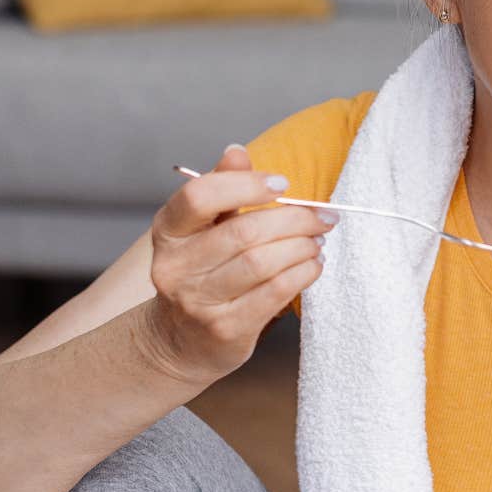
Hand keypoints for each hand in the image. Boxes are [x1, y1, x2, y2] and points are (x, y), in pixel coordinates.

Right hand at [140, 144, 336, 382]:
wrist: (180, 340)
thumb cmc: (201, 273)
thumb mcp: (202, 228)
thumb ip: (222, 188)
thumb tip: (237, 151)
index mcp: (168, 231)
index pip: (199, 197)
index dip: (245, 185)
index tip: (282, 184)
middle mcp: (175, 267)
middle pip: (243, 232)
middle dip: (294, 219)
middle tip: (323, 217)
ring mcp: (197, 302)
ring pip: (261, 263)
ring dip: (301, 247)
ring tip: (317, 241)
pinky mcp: (225, 329)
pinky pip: (274, 293)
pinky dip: (302, 274)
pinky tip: (313, 266)